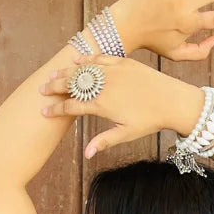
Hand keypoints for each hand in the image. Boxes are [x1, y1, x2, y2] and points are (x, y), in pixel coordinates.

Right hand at [38, 54, 199, 160]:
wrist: (172, 100)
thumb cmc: (149, 120)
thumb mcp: (126, 134)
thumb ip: (104, 141)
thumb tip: (85, 154)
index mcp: (102, 105)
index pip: (71, 107)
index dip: (55, 110)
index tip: (44, 112)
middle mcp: (105, 86)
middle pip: (72, 84)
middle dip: (54, 87)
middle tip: (42, 90)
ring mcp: (113, 71)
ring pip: (83, 70)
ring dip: (66, 72)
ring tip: (53, 75)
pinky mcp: (123, 62)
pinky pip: (99, 58)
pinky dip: (86, 59)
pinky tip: (75, 60)